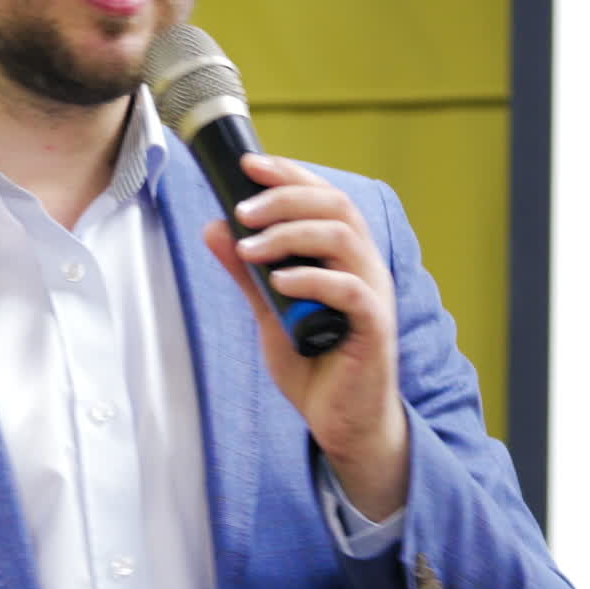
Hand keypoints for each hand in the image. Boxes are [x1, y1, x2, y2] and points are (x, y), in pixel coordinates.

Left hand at [203, 153, 408, 520]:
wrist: (341, 422)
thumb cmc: (314, 366)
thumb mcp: (268, 314)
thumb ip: (248, 274)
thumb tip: (214, 229)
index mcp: (343, 256)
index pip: (323, 196)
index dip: (289, 175)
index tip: (246, 166)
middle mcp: (364, 267)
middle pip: (334, 206)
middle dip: (284, 199)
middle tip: (241, 210)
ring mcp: (373, 296)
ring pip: (342, 239)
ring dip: (291, 235)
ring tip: (250, 248)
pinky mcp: (375, 329)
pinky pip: (351, 291)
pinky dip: (313, 280)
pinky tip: (280, 282)